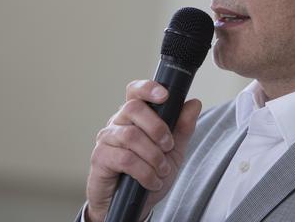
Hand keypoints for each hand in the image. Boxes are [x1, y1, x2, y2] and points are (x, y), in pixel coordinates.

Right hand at [85, 79, 201, 221]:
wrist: (132, 206)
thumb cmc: (148, 174)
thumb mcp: (173, 152)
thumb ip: (183, 128)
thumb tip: (194, 103)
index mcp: (134, 116)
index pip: (135, 91)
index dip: (148, 88)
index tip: (165, 96)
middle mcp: (118, 123)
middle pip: (133, 108)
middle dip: (158, 127)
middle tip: (169, 146)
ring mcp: (107, 139)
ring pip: (131, 135)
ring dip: (153, 155)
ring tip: (162, 169)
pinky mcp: (100, 158)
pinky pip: (124, 158)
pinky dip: (144, 171)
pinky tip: (151, 180)